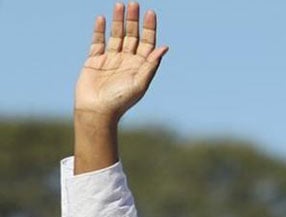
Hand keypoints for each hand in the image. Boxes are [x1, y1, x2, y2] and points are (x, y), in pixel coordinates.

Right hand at [73, 2, 167, 174]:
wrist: (97, 111)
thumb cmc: (121, 101)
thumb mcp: (140, 83)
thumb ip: (151, 65)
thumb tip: (164, 47)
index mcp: (140, 65)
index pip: (147, 42)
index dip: (149, 27)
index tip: (151, 13)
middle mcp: (127, 60)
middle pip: (132, 35)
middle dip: (133, 20)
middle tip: (134, 4)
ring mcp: (110, 59)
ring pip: (116, 35)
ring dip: (118, 21)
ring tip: (120, 5)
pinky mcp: (94, 61)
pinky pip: (98, 42)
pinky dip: (99, 30)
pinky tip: (102, 18)